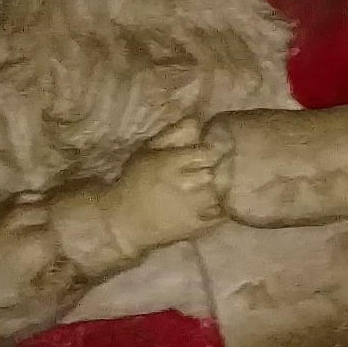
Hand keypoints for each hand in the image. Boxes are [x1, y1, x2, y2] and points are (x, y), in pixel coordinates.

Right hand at [90, 131, 226, 257]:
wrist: (124, 221)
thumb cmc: (135, 181)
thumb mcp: (148, 151)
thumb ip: (173, 134)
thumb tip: (196, 120)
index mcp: (174, 163)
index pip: (210, 151)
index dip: (212, 150)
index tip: (208, 152)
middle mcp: (190, 183)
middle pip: (219, 170)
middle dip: (214, 168)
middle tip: (204, 171)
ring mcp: (198, 206)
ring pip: (222, 190)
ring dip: (216, 188)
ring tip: (201, 189)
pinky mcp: (202, 226)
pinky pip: (222, 212)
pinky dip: (218, 207)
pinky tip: (205, 205)